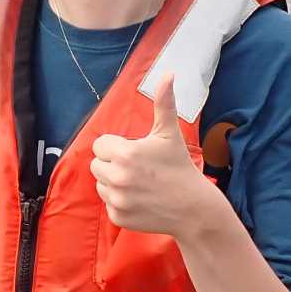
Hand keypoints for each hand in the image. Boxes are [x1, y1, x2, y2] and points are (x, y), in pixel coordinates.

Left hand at [88, 75, 220, 237]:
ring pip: (101, 185)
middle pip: (97, 165)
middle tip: (138, 169)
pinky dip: (120, 203)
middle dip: (113, 165)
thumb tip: (168, 74)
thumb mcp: (169, 133)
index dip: (116, 147)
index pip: (100, 145)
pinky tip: (140, 200)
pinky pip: (108, 204)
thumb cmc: (179, 167)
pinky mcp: (119, 217)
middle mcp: (118, 178)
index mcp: (125, 154)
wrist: (193, 208)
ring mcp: (118, 200)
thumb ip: (163, 103)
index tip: (135, 152)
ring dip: (114, 183)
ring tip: (140, 184)